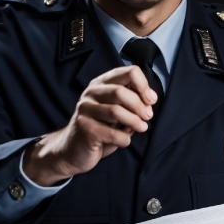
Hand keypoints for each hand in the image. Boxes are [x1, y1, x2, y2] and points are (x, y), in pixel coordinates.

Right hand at [22, 65, 156, 185]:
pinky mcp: (84, 128)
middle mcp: (91, 92)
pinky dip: (125, 139)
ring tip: (141, 128)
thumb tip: (150, 100)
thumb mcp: (116, 111)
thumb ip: (131, 102)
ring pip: (116, 111)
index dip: (144, 86)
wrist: (73, 151)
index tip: (151, 101)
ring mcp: (85, 109)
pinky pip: (112, 133)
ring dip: (134, 122)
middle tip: (147, 117)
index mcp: (102, 83)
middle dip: (139, 106)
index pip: (128, 72)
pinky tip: (124, 141)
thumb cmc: (100, 128)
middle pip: (121, 91)